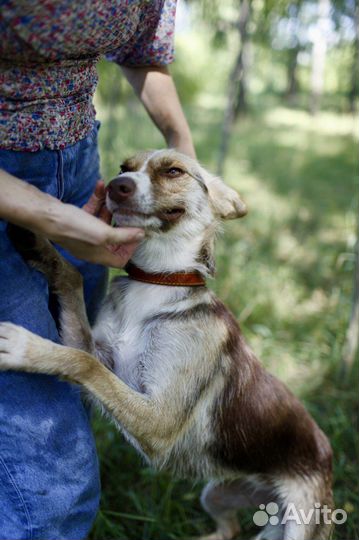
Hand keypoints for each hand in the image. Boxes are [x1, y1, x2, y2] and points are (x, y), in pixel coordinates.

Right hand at [0, 169, 143, 267]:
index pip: (120, 259)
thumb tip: (141, 235)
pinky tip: (100, 186)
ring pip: (103, 222)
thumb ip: (124, 236)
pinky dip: (97, 200)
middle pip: (114, 240)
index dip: (131, 248)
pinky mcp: (76, 220)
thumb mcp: (104, 234)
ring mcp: (83, 233)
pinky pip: (91, 210)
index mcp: (98, 255)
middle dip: (122, 224)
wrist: (46, 214)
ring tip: (116, 196)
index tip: (136, 232)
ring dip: (110, 208)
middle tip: (130, 211)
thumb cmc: (74, 228)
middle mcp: (92, 247)